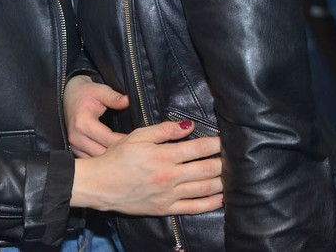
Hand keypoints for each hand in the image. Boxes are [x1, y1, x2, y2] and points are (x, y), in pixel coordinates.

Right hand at [64, 75, 127, 156]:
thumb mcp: (100, 91)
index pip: (109, 139)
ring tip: (126, 152)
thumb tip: (129, 101)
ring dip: (111, 158)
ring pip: (98, 159)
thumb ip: (114, 97)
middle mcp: (76, 137)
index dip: (125, 141)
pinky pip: (91, 160)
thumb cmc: (85, 93)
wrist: (69, 96)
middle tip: (135, 149)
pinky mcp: (74, 150)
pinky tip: (114, 154)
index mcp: (83, 123)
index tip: (138, 140)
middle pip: (103, 153)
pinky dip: (103, 159)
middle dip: (120, 152)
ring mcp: (74, 145)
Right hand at [71, 121, 222, 215]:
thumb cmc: (117, 157)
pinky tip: (222, 198)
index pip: (199, 148)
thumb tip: (188, 127)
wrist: (100, 184)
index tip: (225, 139)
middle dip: (223, 162)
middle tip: (235, 157)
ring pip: (205, 188)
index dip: (216, 143)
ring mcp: (170, 195)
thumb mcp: (137, 136)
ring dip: (222, 181)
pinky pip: (194, 207)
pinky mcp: (166, 208)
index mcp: (164, 155)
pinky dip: (211, 203)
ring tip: (232, 175)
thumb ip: (164, 130)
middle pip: (207, 168)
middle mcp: (170, 176)